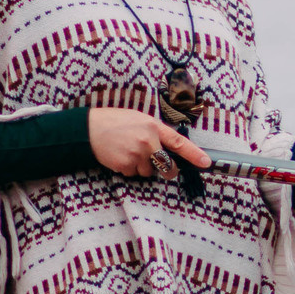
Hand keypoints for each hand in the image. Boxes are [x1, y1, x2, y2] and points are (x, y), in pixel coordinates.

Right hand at [89, 106, 210, 180]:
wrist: (88, 129)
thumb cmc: (114, 122)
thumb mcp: (138, 119)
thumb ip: (154, 131)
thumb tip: (168, 146)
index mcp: (153, 126)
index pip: (178, 142)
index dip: (194, 154)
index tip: (206, 162)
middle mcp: (148, 141)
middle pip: (167, 165)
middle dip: (167, 170)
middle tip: (162, 167)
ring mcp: (137, 154)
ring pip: (148, 172)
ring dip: (141, 167)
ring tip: (128, 152)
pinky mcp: (125, 165)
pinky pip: (133, 174)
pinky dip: (128, 169)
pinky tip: (120, 156)